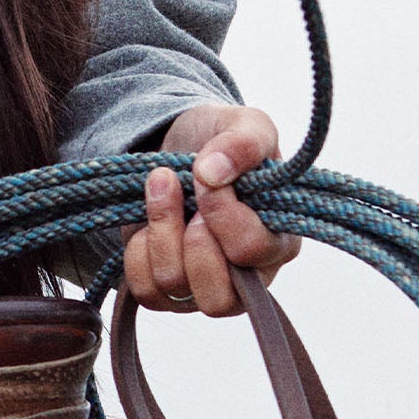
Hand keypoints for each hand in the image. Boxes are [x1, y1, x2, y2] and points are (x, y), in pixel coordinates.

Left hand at [122, 103, 301, 317]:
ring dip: (160, 230)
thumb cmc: (221, 142)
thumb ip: (244, 141)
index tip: (205, 175)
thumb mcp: (243, 124)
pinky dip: (138, 252)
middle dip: (190, 236)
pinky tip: (147, 222)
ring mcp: (204, 288)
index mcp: (280, 243)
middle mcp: (248, 278)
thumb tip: (215, 171)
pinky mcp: (167, 291)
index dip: (222, 213)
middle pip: (218, 295)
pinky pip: (145, 289)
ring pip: (174, 285)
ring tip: (163, 188)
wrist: (177, 144)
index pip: (252, 249)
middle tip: (187, 191)